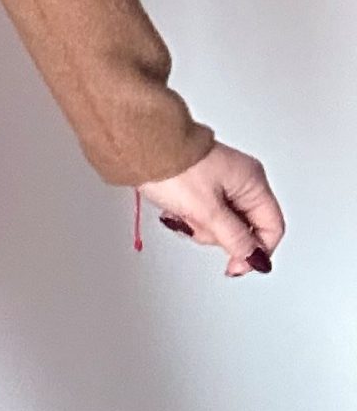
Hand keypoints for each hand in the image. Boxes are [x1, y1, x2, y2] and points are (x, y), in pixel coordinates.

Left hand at [138, 140, 283, 277]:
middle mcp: (242, 179)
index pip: (272, 227)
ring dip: (200, 225)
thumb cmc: (173, 167)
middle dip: (219, 234)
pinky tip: (177, 210)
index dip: (257, 252)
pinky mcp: (202, 182)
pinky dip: (191, 216)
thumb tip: (254, 258)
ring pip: (223, 222)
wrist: (139, 144)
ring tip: (183, 212)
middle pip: (245, 227)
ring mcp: (222, 180)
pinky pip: (206, 211)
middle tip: (198, 223)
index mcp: (252, 182)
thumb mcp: (206, 210)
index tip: (235, 266)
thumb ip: (234, 238)